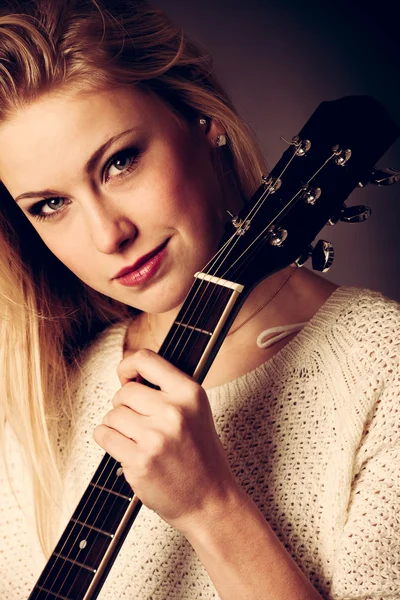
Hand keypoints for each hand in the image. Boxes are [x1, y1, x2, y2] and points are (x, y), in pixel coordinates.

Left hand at [93, 348, 239, 531]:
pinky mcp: (140, 460)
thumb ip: (167, 390)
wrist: (210, 500)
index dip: (128, 367)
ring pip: (111, 415)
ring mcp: (156, 437)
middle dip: (124, 406)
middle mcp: (174, 411)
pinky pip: (104, 435)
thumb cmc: (201, 457)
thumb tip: (130, 375)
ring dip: (116, 426)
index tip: (126, 376)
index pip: (146, 360)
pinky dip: (109, 441)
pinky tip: (127, 449)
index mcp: (189, 393)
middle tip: (138, 422)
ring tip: (137, 439)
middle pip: (124, 392)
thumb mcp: (196, 411)